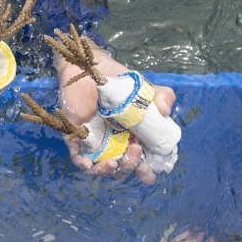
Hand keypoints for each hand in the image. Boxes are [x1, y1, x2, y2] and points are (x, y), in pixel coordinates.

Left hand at [56, 48, 175, 184]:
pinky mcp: (77, 139)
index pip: (143, 163)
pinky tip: (87, 163)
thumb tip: (165, 111)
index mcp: (135, 139)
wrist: (91, 69)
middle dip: (130, 166)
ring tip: (113, 163)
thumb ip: (162, 96)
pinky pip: (78, 157)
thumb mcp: (145, 89)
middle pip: (124, 168)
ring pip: (101, 167)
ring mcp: (96, 144)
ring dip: (107, 170)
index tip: (149, 171)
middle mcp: (116, 145)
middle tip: (135, 150)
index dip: (147, 172)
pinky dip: (83, 163)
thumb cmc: (120, 83)